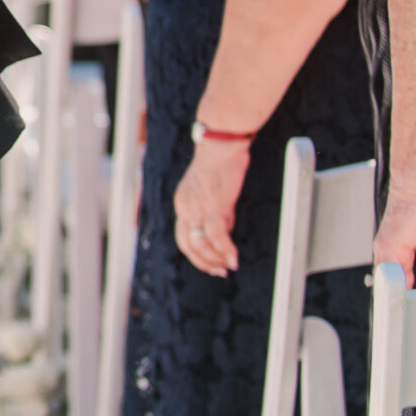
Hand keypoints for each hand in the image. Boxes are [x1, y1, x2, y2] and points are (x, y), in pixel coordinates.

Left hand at [174, 136, 251, 276]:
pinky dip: (225, 250)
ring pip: (200, 244)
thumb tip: (225, 232)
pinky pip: (217, 236)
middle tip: (220, 271)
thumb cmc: (221, 163)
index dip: (196, 254)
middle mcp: (184, 207)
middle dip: (204, 262)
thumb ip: (217, 212)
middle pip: (187, 245)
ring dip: (215, 260)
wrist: (222, 144)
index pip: (183, 237)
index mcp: (182, 203)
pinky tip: (234, 257)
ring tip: (229, 266)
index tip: (211, 263)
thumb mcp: (214, 192)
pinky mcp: (212, 205)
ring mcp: (196, 207)